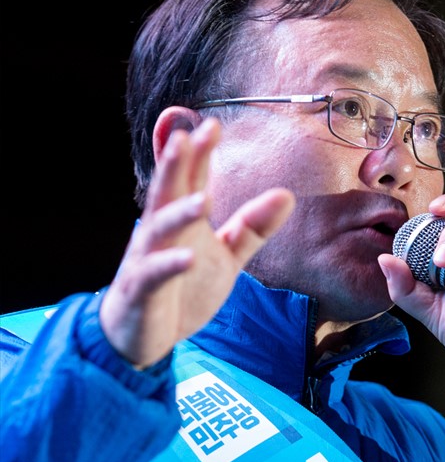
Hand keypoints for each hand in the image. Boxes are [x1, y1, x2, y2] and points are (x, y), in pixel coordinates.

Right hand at [99, 119, 294, 368]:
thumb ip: (251, 228)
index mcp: (180, 219)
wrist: (142, 336)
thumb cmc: (181, 288)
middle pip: (168, 191)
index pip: (189, 179)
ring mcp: (147, 259)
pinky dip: (169, 265)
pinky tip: (188, 259)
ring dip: (180, 213)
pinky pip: (154, 274)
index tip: (212, 124)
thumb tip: (287, 195)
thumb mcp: (225, 258)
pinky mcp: (140, 290)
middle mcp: (159, 231)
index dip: (198, 153)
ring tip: (205, 200)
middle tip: (190, 136)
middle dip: (178, 164)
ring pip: (159, 229)